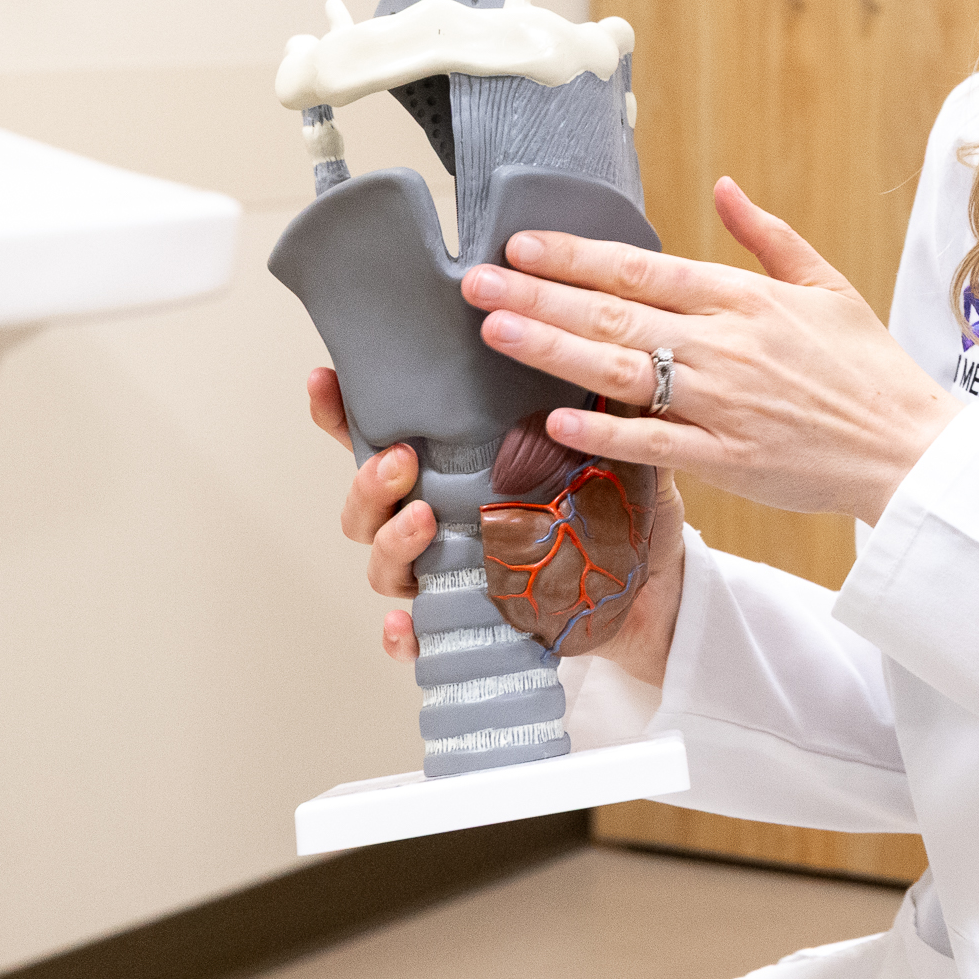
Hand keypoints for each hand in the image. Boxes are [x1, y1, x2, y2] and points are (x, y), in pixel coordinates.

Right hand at [316, 366, 688, 683]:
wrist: (653, 588)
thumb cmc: (621, 510)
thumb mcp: (610, 447)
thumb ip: (591, 403)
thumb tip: (589, 343)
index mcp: (456, 469)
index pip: (381, 437)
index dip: (341, 412)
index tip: (325, 379)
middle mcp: (438, 520)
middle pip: (366, 505)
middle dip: (369, 481)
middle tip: (400, 459)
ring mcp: (448, 574)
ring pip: (382, 564)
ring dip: (390, 542)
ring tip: (422, 520)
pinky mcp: (469, 624)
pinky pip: (419, 635)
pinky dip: (401, 633)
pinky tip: (405, 624)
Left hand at [457, 178, 961, 525]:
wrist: (908, 446)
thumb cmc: (868, 367)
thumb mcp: (827, 284)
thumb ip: (767, 236)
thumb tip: (723, 188)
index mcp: (747, 298)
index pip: (643, 268)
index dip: (576, 255)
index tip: (521, 245)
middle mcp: (727, 345)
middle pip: (615, 313)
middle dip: (538, 296)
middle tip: (476, 284)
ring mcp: (723, 403)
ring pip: (619, 370)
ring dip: (552, 349)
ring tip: (495, 332)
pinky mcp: (726, 459)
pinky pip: (652, 442)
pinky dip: (602, 431)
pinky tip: (554, 421)